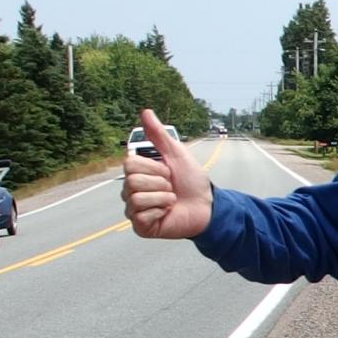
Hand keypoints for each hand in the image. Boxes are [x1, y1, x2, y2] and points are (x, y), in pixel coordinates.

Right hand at [121, 109, 212, 239]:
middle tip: (171, 187)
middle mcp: (132, 190)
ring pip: (136, 197)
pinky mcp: (140, 225)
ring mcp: (134, 208)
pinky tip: (167, 213)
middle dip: (160, 182)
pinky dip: (160, 211)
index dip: (154, 167)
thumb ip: (159, 134)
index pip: (130, 163)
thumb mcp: (176, 153)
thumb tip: (146, 112)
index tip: (168, 171)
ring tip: (171, 199)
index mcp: (138, 172)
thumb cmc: (192, 180)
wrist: (207, 205)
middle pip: (132, 180)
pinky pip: (140, 215)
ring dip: (162, 197)